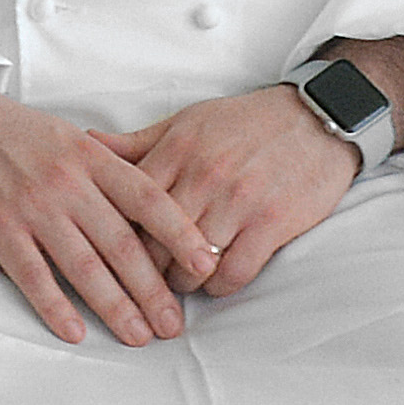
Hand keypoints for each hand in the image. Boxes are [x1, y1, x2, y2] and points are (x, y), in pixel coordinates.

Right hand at [0, 77, 217, 345]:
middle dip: (152, 289)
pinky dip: (55, 306)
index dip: (181, 233)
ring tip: (138, 336)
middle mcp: (68, 182)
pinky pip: (32, 274)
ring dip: (114, 306)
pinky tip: (76, 331)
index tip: (207, 263)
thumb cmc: (16, 134)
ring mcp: (32, 206)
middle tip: (174, 324)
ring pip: (82, 265)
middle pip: (120, 243)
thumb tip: (159, 200)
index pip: (147, 198)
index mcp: (92, 158)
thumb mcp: (71, 138)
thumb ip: (111, 168)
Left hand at [115, 82, 362, 297]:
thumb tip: (86, 143)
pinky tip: (216, 283)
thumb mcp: (187, 122)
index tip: (110, 255)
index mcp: (178, 151)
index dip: (115, 238)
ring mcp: (239, 201)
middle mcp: (204, 176)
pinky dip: (220, 287)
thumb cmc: (247, 123)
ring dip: (182, 284)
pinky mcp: (272, 223)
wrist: (316, 117)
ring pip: (190, 266)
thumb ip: (137, 142)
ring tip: (179, 285)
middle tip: (141, 285)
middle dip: (144, 272)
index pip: (128, 207)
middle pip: (153, 244)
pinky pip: (234, 273)